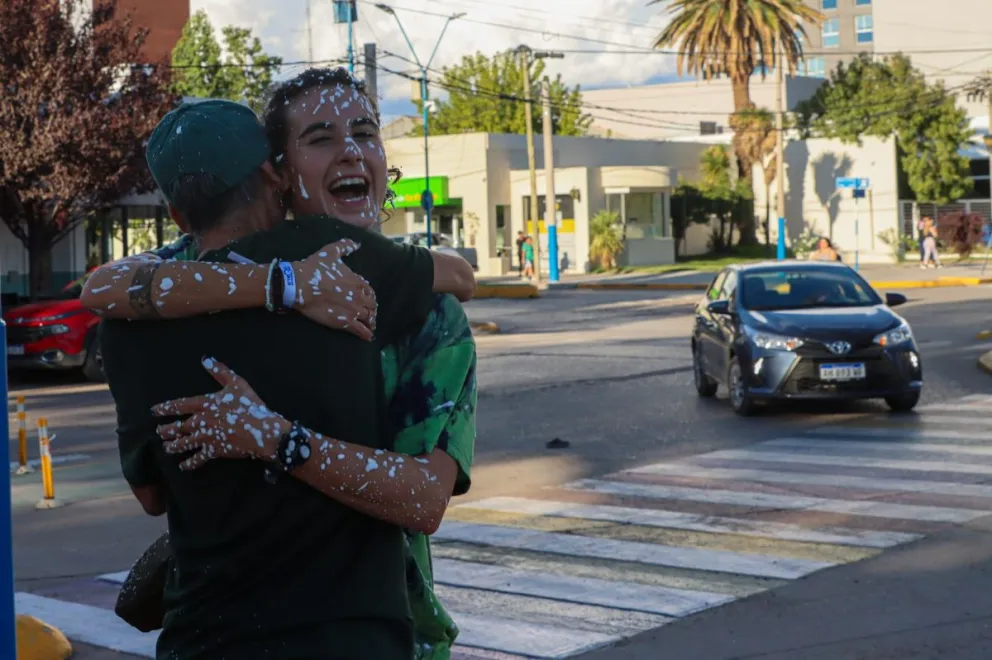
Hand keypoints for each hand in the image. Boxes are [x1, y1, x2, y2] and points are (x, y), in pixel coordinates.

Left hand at [153, 357, 290, 470]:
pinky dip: (189, 463)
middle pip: (178, 427)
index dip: (166, 408)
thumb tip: (206, 360)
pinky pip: (198, 458)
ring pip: (184, 443)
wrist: (261, 430)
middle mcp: (201, 422)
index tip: (154, 411)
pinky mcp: (214, 451)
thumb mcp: (237, 384)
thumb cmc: (250, 406)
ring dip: (173, 446)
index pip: (180, 406)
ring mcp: (206, 438)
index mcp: (205, 405)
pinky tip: (183, 465)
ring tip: (167, 447)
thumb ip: (220, 372)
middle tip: (159, 432)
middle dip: (167, 430)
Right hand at [292, 240, 376, 341]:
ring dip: (371, 322)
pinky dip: (366, 334)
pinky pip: (360, 330)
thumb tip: (357, 243)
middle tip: (369, 315)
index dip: (369, 296)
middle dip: (371, 310)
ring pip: (368, 318)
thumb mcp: (331, 252)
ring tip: (370, 327)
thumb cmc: (314, 268)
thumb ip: (345, 246)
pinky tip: (368, 337)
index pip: (370, 291)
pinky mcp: (345, 322)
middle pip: (371, 306)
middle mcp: (359, 296)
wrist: (300, 284)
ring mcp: (354, 310)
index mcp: (358, 281)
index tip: (367, 300)